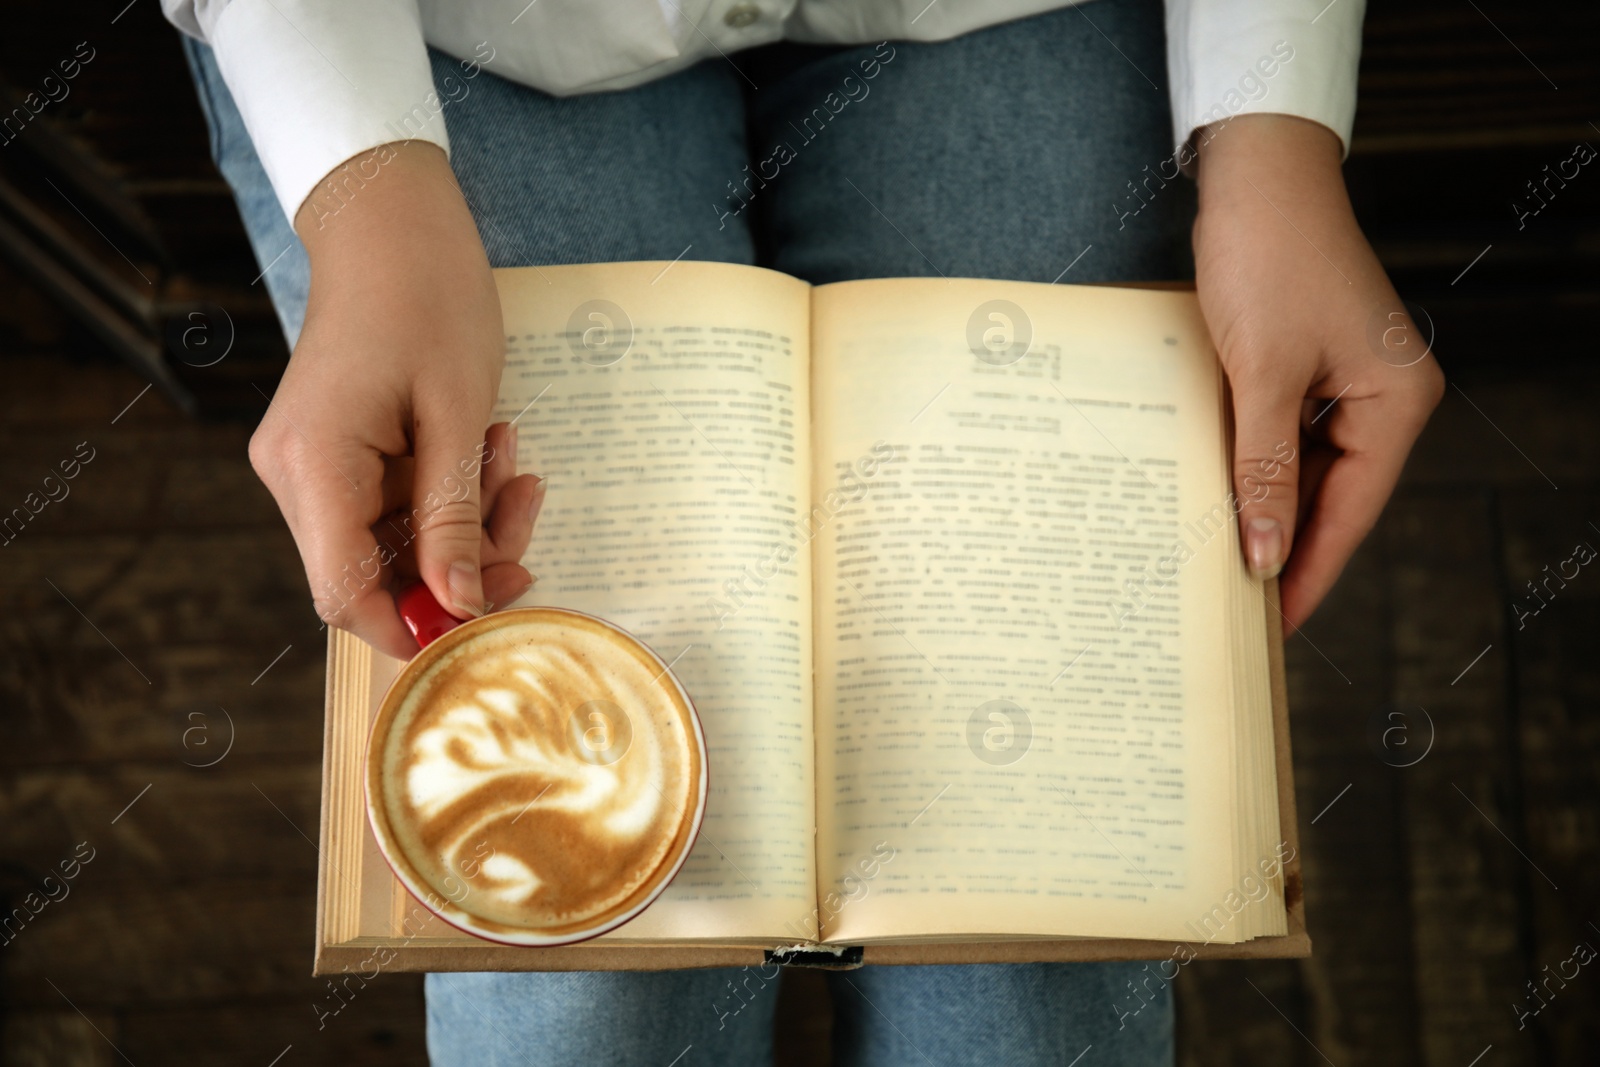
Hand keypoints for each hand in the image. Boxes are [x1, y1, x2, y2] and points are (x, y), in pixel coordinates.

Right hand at [248, 142, 542, 658]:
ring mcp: (314, 466)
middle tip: (526, 522)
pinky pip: (398, 504)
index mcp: (314, 468)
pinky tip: (492, 453)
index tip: (484, 625)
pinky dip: (451, 494)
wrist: (393, 222)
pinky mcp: (340, 453)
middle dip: (461, 563)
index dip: (413, 626)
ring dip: (468, 521)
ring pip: (397, 541)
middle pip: (377, 571)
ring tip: (514, 465)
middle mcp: (297, 476)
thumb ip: (453, 518)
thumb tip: (461, 605)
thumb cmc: (428, 296)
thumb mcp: (458, 416)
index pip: (344, 594)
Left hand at [1192, 114, 1443, 630]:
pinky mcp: (1307, 363)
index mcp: (1396, 401)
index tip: (1274, 626)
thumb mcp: (1262, 376)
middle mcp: (1383, 395)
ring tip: (1217, 563)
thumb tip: (1267, 554)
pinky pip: (1280, 433)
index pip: (1352, 511)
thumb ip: (1265, 470)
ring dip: (1261, 506)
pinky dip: (1249, 463)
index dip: (1310, 571)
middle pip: (1331, 496)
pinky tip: (1213, 497)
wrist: (1254, 176)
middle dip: (1283, 545)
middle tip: (1236, 607)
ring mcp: (1345, 379)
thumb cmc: (1267, 260)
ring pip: (1301, 468)